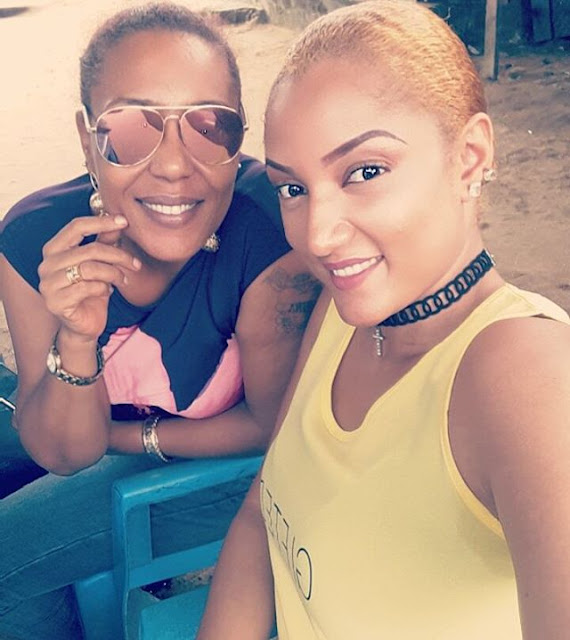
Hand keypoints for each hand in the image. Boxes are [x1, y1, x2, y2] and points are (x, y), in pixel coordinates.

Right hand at [38, 215, 140, 340]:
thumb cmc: (91, 292)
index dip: (101, 222)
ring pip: (89, 268)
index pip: (76, 227)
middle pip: (89, 250)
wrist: (85, 325)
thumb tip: (119, 222)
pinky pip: (86, 288)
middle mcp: (47, 264)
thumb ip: (105, 242)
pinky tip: (107, 292)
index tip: (124, 221)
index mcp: (54, 249)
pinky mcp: (55, 302)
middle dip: (118, 255)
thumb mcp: (101, 264)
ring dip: (113, 273)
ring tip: (123, 280)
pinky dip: (103, 288)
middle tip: (135, 264)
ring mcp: (48, 284)